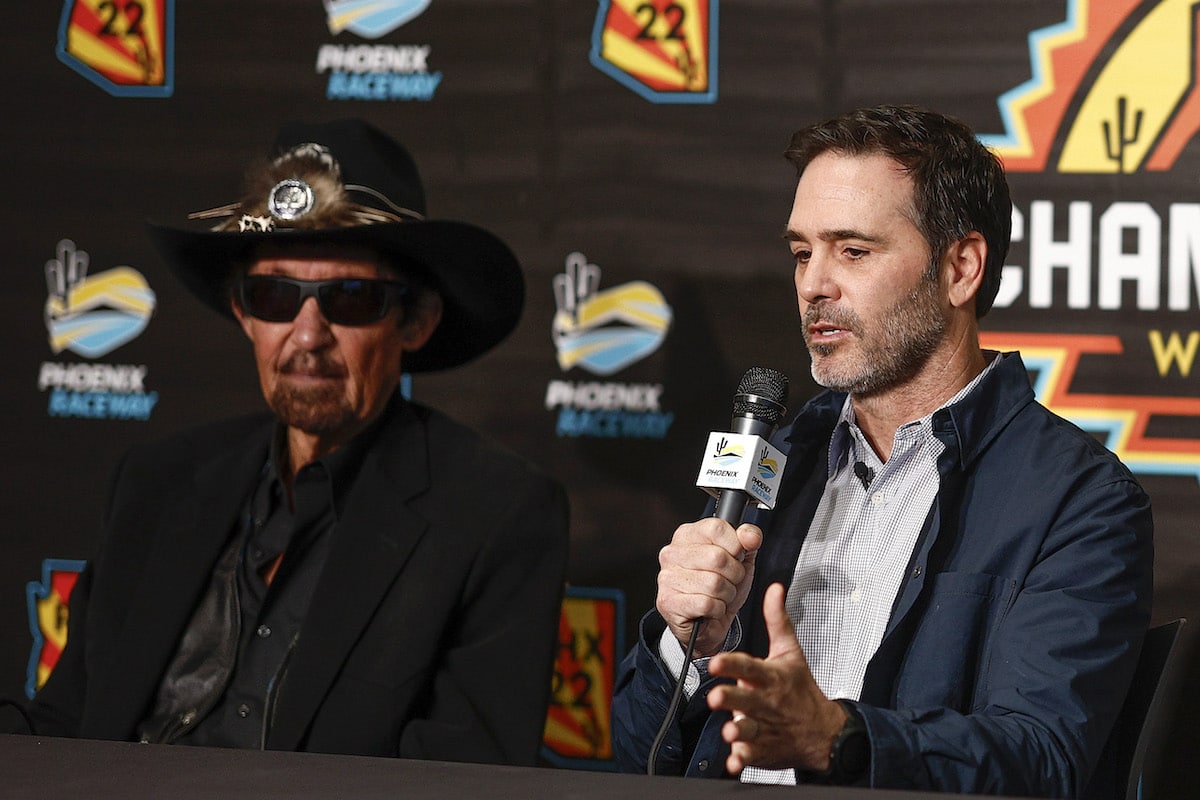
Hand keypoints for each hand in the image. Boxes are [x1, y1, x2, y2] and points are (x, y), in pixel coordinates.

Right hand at [655, 517, 762, 655]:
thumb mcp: (740, 558)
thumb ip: (748, 540)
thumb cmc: (722, 585)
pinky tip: (710, 608)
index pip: (717, 528)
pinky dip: (717, 609)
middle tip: (729, 581)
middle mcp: (672, 553)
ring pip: (714, 583)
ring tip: (720, 595)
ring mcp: (667, 577)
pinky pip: (706, 604)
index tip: (737, 556)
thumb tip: (751, 536)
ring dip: (726, 594)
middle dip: (734, 574)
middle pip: (718, 557)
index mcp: (687, 535)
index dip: (736, 545)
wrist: (709, 623)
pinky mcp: (667, 602)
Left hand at [707, 583, 845, 774]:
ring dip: (739, 731)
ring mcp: (766, 727)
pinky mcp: (764, 749)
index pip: (750, 666)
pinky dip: (742, 759)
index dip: (732, 664)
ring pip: (749, 729)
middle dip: (731, 699)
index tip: (716, 662)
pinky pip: (751, 756)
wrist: (824, 732)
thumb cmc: (802, 690)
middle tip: (715, 697)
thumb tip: (773, 589)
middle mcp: (767, 702)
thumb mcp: (791, 653)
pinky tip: (734, 761)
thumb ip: (778, 621)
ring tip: (730, 731)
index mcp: (771, 677)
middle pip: (746, 699)